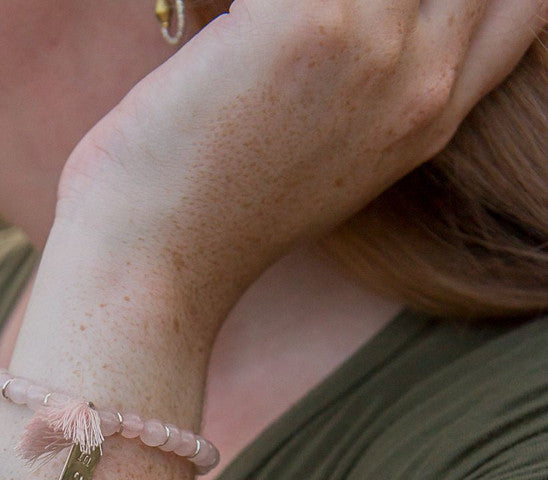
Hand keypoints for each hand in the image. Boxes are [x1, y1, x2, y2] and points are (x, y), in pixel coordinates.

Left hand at [56, 0, 544, 340]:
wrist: (152, 268)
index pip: (518, 3)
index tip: (378, 6)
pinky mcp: (309, 21)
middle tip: (295, 13)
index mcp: (431, 117)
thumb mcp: (326, 161)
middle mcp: (424, 81)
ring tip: (257, 17)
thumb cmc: (208, 212)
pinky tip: (223, 14)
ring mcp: (378, 45)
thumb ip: (369, 94)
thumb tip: (353, 26)